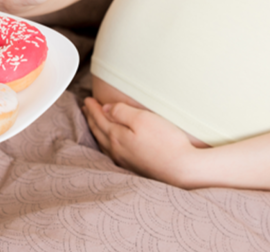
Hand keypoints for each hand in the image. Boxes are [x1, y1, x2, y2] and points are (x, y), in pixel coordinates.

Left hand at [82, 97, 200, 187]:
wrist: (182, 170)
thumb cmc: (165, 142)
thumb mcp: (143, 119)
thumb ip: (122, 112)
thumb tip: (105, 109)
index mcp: (116, 136)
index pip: (100, 119)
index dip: (93, 108)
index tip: (88, 100)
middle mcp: (117, 150)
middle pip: (99, 131)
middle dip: (91, 118)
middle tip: (86, 109)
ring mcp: (125, 161)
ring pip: (103, 143)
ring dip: (97, 131)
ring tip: (94, 123)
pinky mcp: (135, 167)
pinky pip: (111, 153)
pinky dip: (105, 144)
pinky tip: (109, 145)